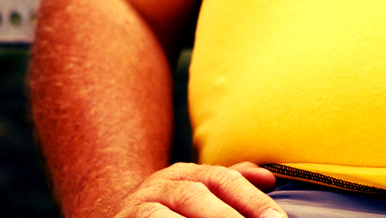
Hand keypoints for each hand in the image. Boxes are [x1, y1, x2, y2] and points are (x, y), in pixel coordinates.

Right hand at [112, 162, 286, 217]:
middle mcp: (161, 185)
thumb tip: (268, 178)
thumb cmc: (169, 210)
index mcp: (186, 172)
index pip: (224, 180)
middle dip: (229, 216)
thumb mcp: (197, 190)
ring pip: (165, 216)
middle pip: (197, 196)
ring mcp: (139, 206)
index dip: (252, 200)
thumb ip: (230, 185)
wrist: (117, 214)